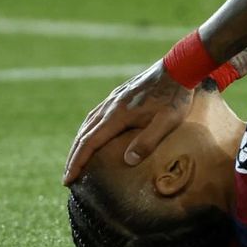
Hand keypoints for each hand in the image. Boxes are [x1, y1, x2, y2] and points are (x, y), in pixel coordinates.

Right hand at [63, 60, 193, 184]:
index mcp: (118, 114)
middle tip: (67, 176)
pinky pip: (97, 114)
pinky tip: (93, 133)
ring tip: (76, 159)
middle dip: (74, 157)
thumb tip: (127, 161)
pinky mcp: (120, 94)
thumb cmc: (175, 97)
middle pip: (84, 134)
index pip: (90, 142)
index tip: (68, 179)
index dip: (78, 162)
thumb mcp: (168, 121)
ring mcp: (114, 98)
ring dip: (80, 143)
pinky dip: (89, 128)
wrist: (178, 68)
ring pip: (89, 123)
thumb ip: (147, 141)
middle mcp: (110, 106)